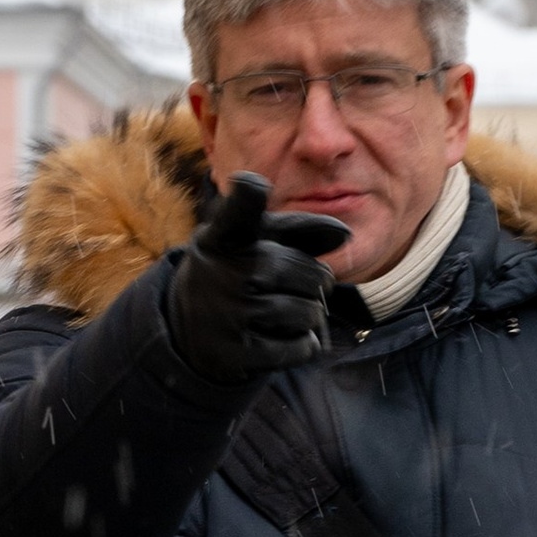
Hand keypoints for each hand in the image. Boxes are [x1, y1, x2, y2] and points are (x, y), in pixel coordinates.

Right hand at [168, 172, 350, 387]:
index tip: (252, 184)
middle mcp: (227, 272)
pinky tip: (280, 336)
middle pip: (312, 275)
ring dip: (309, 316)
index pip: (239, 212)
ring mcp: (231, 314)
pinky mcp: (240, 352)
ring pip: (310, 313)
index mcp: (227, 237)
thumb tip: (344, 234)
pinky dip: (303, 344)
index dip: (248, 196)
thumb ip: (299, 230)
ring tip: (284, 313)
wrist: (192, 332)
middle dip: (316, 284)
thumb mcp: (255, 243)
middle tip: (293, 288)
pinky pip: (302, 346)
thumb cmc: (237, 274)